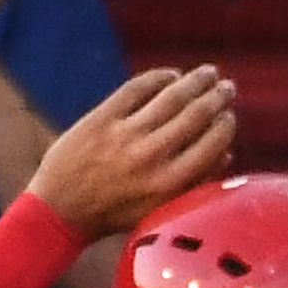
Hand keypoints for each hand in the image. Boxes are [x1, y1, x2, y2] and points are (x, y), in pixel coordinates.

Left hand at [27, 66, 236, 244]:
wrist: (59, 210)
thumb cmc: (113, 213)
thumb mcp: (158, 210)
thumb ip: (193, 185)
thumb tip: (228, 154)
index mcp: (169, 184)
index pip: (212, 144)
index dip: (225, 125)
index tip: (229, 116)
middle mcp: (151, 157)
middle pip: (196, 114)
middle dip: (217, 96)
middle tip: (227, 87)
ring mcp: (125, 134)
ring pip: (172, 96)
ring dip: (195, 80)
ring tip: (208, 73)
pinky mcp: (103, 118)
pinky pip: (138, 88)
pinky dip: (159, 77)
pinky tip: (171, 75)